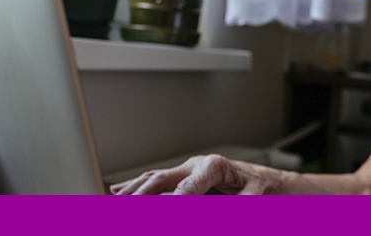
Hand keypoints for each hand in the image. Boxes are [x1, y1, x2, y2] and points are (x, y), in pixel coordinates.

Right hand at [109, 154, 278, 194]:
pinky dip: (135, 185)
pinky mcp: (181, 174)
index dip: (177, 199)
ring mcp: (186, 168)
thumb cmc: (255, 184)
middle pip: (162, 178)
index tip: (169, 206)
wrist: (255, 176)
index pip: (188, 186)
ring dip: (133, 189)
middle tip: (128, 205)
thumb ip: (243, 201)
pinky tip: (118, 191)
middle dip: (142, 193)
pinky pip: (155, 179)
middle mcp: (195, 164)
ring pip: (153, 178)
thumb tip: (235, 206)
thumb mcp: (255, 193)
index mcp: (214, 166)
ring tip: (114, 199)